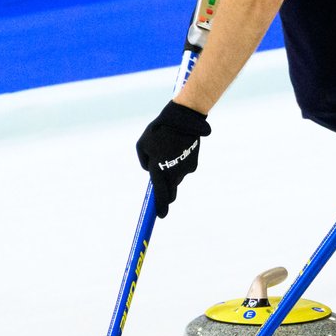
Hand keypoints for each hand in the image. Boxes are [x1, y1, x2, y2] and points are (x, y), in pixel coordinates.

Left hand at [135, 102, 210, 216]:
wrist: (183, 120)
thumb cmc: (158, 131)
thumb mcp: (142, 145)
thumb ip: (144, 162)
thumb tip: (150, 172)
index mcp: (158, 170)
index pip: (160, 195)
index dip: (160, 207)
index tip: (160, 216)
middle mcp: (173, 174)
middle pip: (171, 193)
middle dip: (166, 194)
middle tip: (162, 189)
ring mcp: (185, 171)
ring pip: (176, 179)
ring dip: (171, 174)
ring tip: (168, 154)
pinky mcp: (193, 165)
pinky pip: (184, 170)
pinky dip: (180, 165)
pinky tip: (178, 150)